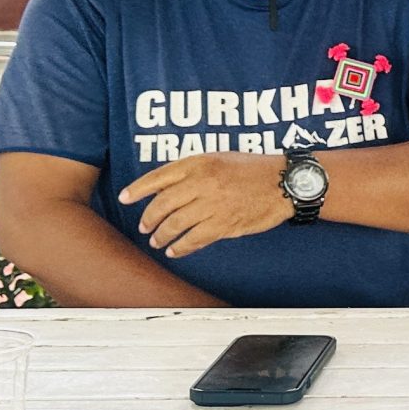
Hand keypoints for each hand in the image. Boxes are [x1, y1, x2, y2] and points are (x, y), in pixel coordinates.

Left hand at [118, 153, 293, 259]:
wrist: (284, 182)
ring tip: (157, 242)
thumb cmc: (252, 169)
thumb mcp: (219, 158)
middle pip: (162, 204)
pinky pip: (194, 240)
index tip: (125, 198)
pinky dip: (181, 248)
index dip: (137, 189)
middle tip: (144, 227)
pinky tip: (175, 251)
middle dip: (148, 219)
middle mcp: (202, 183)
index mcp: (199, 163)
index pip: (158, 177)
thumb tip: (165, 188)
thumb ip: (192, 170)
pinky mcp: (224, 224)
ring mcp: (213, 205)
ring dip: (161, 236)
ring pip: (175, 224)